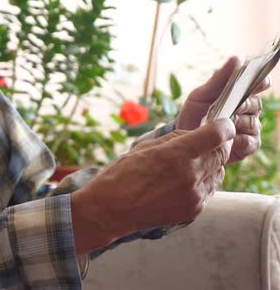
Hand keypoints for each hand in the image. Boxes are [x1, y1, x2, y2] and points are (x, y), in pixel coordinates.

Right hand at [70, 119, 234, 254]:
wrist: (111, 210)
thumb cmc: (122, 175)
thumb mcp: (145, 147)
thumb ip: (175, 139)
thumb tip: (196, 133)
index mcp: (176, 155)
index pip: (217, 135)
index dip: (223, 126)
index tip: (221, 124)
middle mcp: (189, 175)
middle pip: (221, 153)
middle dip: (216, 144)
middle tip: (203, 142)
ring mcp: (193, 195)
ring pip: (219, 171)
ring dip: (210, 163)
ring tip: (188, 165)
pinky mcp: (194, 209)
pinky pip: (210, 189)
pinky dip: (203, 181)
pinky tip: (183, 181)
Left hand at [176, 56, 270, 163]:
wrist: (183, 139)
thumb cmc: (194, 113)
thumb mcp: (201, 95)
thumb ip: (218, 79)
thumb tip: (236, 58)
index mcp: (240, 94)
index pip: (259, 84)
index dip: (261, 82)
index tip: (260, 82)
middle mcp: (249, 110)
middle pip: (256, 104)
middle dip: (243, 105)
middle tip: (232, 108)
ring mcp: (249, 127)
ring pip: (253, 123)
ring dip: (237, 124)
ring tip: (221, 125)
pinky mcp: (247, 145)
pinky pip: (251, 141)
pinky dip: (239, 140)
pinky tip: (228, 140)